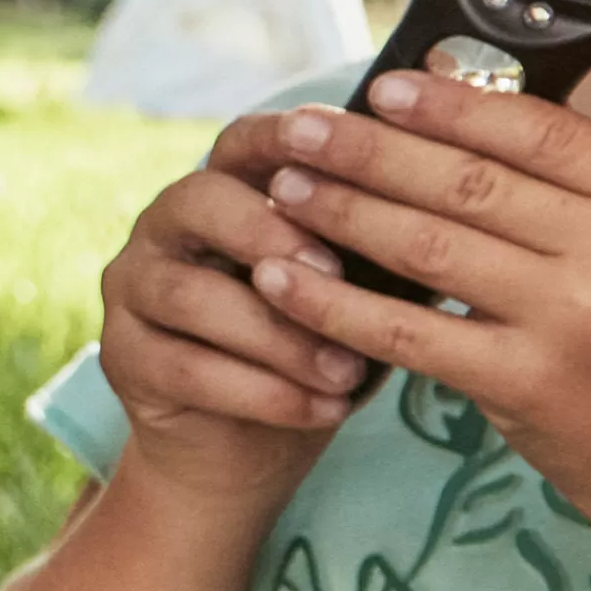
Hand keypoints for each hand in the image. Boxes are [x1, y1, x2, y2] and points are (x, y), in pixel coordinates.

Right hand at [99, 111, 363, 510]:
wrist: (247, 453)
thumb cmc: (314, 350)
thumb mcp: (355, 290)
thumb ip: (379, 242)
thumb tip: (466, 202)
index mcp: (223, 189)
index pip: (241, 141)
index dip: (281, 137)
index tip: (333, 144)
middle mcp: (165, 227)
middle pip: (200, 200)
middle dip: (271, 233)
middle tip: (336, 272)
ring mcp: (133, 289)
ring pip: (194, 295)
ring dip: (278, 335)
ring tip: (347, 371)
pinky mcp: (123, 358)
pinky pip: (185, 367)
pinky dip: (262, 391)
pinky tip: (320, 410)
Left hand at [248, 73, 590, 565]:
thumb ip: (590, 187)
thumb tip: (471, 111)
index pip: (540, 130)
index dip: (452, 105)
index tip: (384, 86)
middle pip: (471, 182)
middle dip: (372, 150)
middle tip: (301, 129)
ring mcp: (574, 322)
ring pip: (430, 247)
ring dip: (344, 212)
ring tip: (285, 189)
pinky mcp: (524, 387)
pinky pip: (409, 333)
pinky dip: (338, 303)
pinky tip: (286, 280)